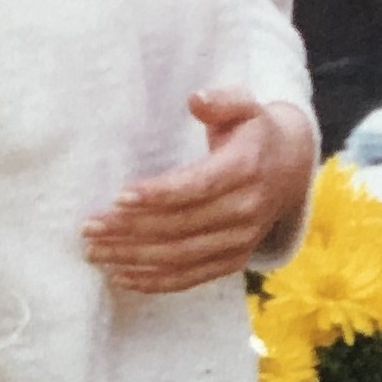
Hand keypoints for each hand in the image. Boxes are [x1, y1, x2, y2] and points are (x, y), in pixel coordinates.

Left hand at [85, 92, 313, 295]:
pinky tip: (120, 276)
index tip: (119, 196)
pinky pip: (191, 277)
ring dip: (134, 257)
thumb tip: (196, 99)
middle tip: (89, 227)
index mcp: (246, 169)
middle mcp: (246, 210)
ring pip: (181, 256)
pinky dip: (154, 281)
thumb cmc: (254, 132)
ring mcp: (241, 240)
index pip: (198, 186)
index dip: (159, 194)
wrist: (292, 168)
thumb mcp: (246, 106)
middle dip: (130, 229)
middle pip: (181, 226)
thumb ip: (222, 100)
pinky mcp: (234, 260)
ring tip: (94, 252)